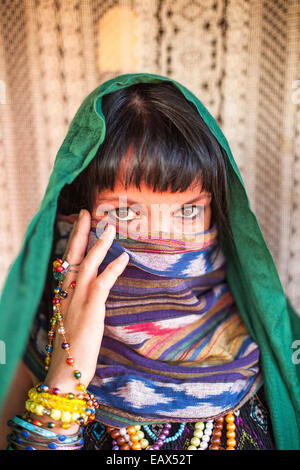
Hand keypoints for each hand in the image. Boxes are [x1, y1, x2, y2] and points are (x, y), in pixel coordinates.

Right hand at [44, 209, 128, 392]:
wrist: (65, 373)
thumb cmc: (70, 349)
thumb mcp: (70, 322)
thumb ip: (77, 304)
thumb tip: (91, 292)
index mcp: (61, 296)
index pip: (65, 263)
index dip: (71, 242)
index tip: (78, 225)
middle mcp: (66, 294)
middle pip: (71, 256)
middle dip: (79, 232)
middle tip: (86, 213)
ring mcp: (76, 300)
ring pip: (87, 264)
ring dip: (99, 244)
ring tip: (109, 227)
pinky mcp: (90, 310)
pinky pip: (102, 283)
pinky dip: (113, 268)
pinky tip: (124, 257)